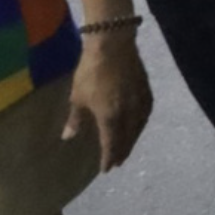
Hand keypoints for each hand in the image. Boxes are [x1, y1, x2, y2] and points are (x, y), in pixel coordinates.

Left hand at [62, 29, 150, 171]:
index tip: (107, 169)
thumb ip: (76, 119)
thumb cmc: (90, 72)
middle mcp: (128, 113)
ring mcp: (139, 101)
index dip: (108, 157)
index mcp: (110, 117)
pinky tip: (140, 123)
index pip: (111, 143)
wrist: (113, 45)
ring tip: (129, 146)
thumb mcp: (78, 97)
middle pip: (127, 138)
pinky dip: (142, 123)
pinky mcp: (146, 89)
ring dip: (133, 139)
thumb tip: (68, 137)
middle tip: (118, 162)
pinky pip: (146, 113)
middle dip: (122, 152)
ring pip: (139, 126)